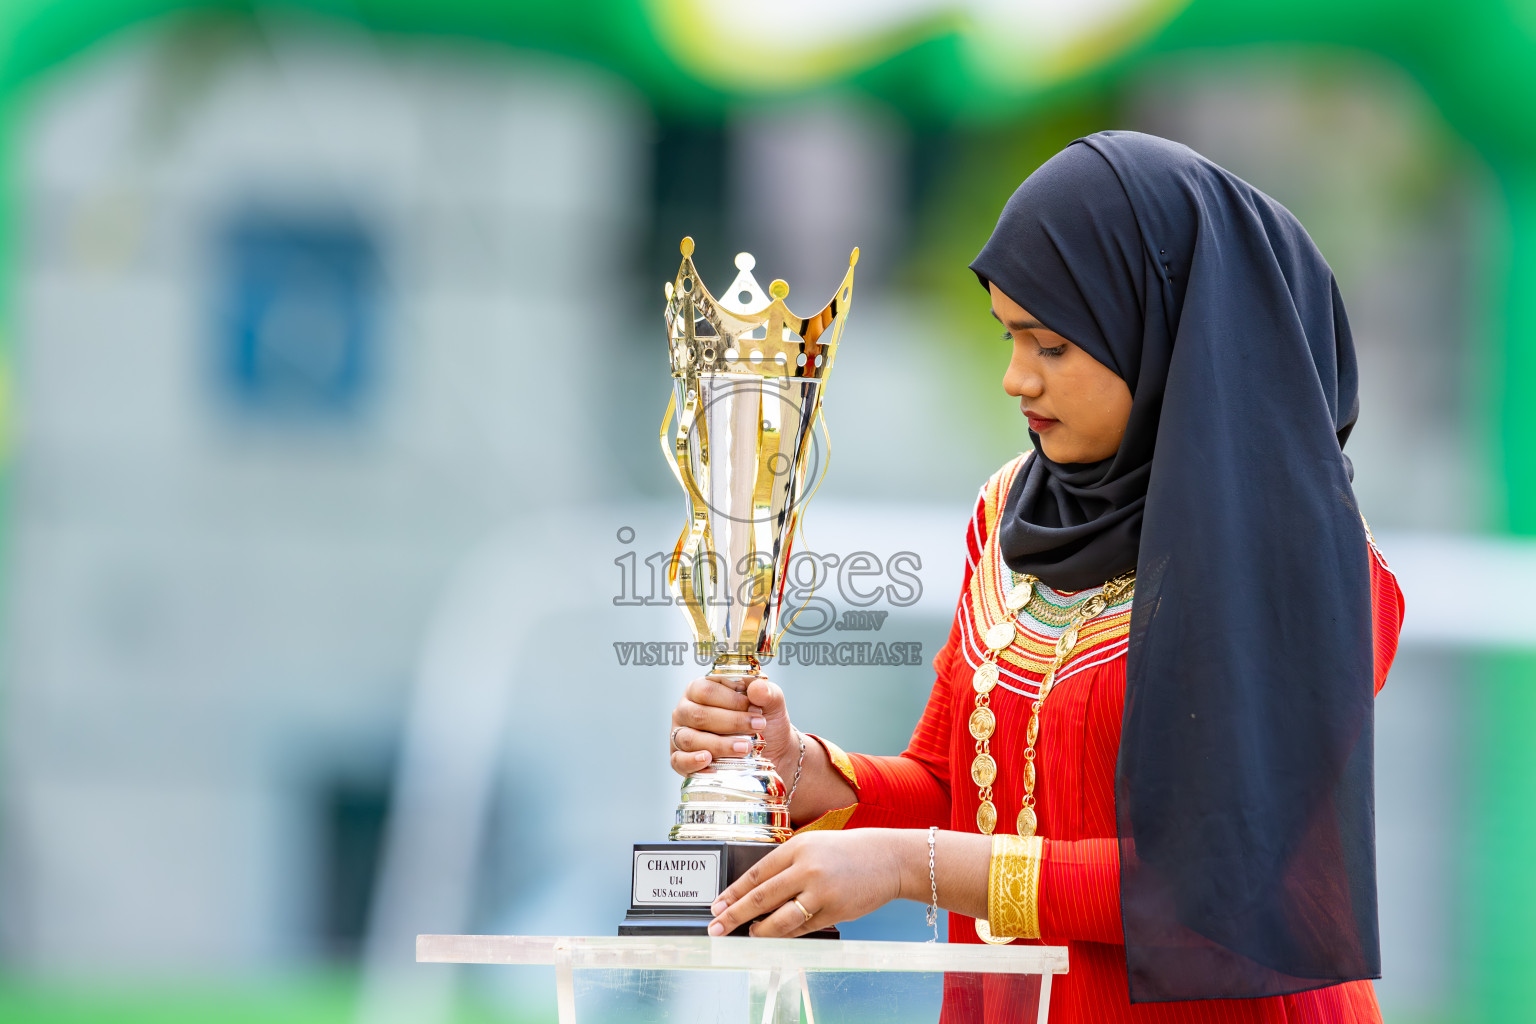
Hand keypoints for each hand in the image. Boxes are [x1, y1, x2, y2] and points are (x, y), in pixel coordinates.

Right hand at [670, 674, 796, 776]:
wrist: (771, 753)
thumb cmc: (762, 723)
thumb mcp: (771, 705)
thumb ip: (767, 693)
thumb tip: (757, 688)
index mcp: (701, 689)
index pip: (707, 690)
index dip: (732, 700)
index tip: (757, 710)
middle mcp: (686, 710)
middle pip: (699, 715)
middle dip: (731, 722)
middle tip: (757, 728)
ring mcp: (680, 734)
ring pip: (690, 739)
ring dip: (718, 745)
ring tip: (744, 748)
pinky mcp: (680, 759)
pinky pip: (679, 761)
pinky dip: (693, 763)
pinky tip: (710, 762)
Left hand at [706, 830, 910, 936]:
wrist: (887, 859)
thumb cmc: (846, 852)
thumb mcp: (812, 846)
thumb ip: (786, 867)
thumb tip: (755, 894)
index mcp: (797, 847)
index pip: (756, 873)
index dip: (733, 892)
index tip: (716, 905)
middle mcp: (807, 869)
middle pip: (761, 897)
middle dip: (735, 914)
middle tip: (717, 926)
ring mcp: (821, 892)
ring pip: (780, 920)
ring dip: (760, 930)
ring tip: (749, 933)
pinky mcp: (835, 911)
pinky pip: (802, 928)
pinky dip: (786, 934)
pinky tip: (775, 934)